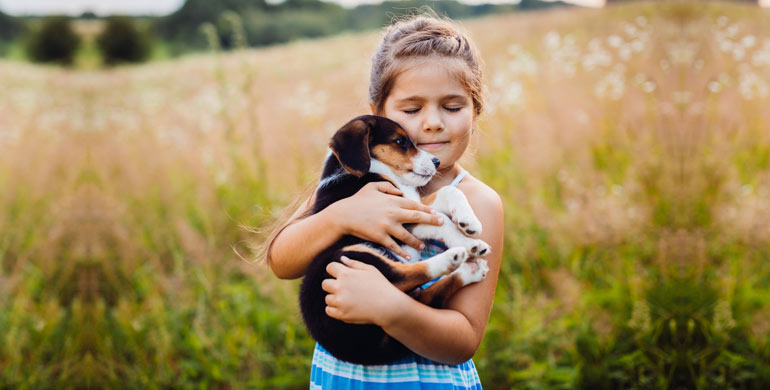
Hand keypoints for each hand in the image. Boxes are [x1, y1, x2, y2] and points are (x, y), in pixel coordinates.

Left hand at [322, 256, 404, 325]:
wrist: (388, 307)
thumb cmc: (381, 286)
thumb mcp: (370, 270)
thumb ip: (354, 263)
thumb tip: (341, 258)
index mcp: (346, 274)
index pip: (330, 268)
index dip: (335, 270)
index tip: (340, 274)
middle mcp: (340, 287)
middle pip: (325, 284)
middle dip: (333, 284)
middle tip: (345, 288)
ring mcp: (340, 302)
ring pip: (327, 298)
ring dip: (335, 298)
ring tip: (348, 299)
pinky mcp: (341, 314)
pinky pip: (329, 310)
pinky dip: (334, 309)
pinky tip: (344, 306)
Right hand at [328, 181, 442, 259]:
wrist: (343, 215)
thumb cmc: (357, 200)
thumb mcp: (372, 187)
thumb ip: (388, 186)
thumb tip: (399, 191)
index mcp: (392, 200)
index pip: (414, 205)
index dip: (427, 209)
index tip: (436, 213)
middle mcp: (392, 212)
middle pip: (417, 217)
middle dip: (431, 220)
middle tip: (442, 224)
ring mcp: (387, 226)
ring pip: (407, 235)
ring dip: (417, 241)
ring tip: (423, 245)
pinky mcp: (380, 237)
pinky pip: (394, 246)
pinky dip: (402, 252)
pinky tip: (408, 256)